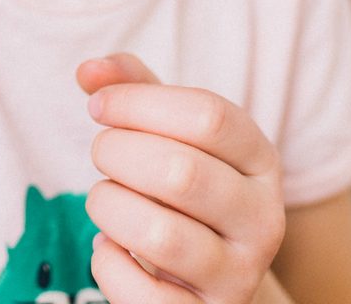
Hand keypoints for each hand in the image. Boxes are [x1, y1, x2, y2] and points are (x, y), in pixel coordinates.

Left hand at [77, 53, 285, 303]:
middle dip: (115, 152)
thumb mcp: (165, 125)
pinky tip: (111, 245)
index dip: (136, 103)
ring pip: (159, 236)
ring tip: (107, 198)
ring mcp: (239, 275)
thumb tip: (87, 69)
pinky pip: (140, 292)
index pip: (207, 116)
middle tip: (102, 153)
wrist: (203, 267)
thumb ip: (129, 84)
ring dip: (108, 205)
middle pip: (180, 172)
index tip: (97, 106)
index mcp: (259, 158)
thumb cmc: (177, 179)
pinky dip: (106, 261)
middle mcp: (262, 219)